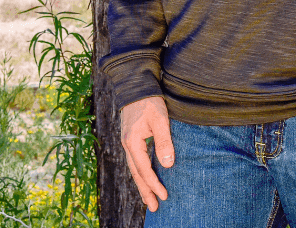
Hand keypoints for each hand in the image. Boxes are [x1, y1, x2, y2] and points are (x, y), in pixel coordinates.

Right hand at [120, 96, 174, 211]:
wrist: (137, 86)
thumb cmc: (150, 101)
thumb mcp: (160, 120)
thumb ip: (164, 141)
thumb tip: (167, 165)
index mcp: (133, 142)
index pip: (144, 170)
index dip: (154, 184)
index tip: (164, 196)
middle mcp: (127, 145)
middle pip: (136, 174)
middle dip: (145, 192)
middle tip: (154, 208)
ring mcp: (127, 143)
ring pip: (134, 170)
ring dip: (142, 185)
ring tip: (149, 199)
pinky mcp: (130, 139)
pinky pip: (135, 162)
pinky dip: (140, 173)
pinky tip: (145, 178)